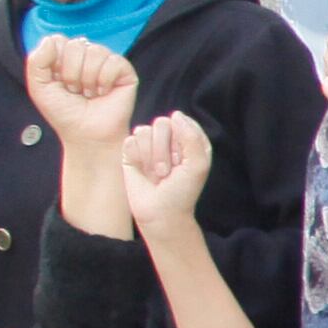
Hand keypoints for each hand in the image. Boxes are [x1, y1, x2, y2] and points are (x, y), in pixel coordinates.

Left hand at [23, 34, 138, 145]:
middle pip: (75, 45)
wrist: (86, 135)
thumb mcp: (39, 88)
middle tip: (75, 91)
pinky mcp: (125, 71)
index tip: (58, 82)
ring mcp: (106, 62)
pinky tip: (104, 93)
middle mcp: (86, 56)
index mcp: (65, 57)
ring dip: (87, 79)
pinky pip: (113, 62)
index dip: (55, 62)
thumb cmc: (64, 114)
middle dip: (71, 73)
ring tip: (89, 94)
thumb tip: (49, 39)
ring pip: (95, 52)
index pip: (58, 41)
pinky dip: (104, 81)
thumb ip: (36, 62)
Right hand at [120, 110, 213, 235]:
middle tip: (167, 171)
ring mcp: (149, 145)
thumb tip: (175, 114)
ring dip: (150, 156)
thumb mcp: (198, 165)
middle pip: (161, 123)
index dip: (181, 141)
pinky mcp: (131, 152)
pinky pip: (130, 140)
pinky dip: (136, 157)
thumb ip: (192, 137)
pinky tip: (142, 170)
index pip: (182, 122)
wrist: (160, 213)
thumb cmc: (182, 191)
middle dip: (163, 150)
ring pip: (144, 131)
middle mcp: (169, 140)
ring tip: (157, 173)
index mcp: (189, 140)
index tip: (183, 161)